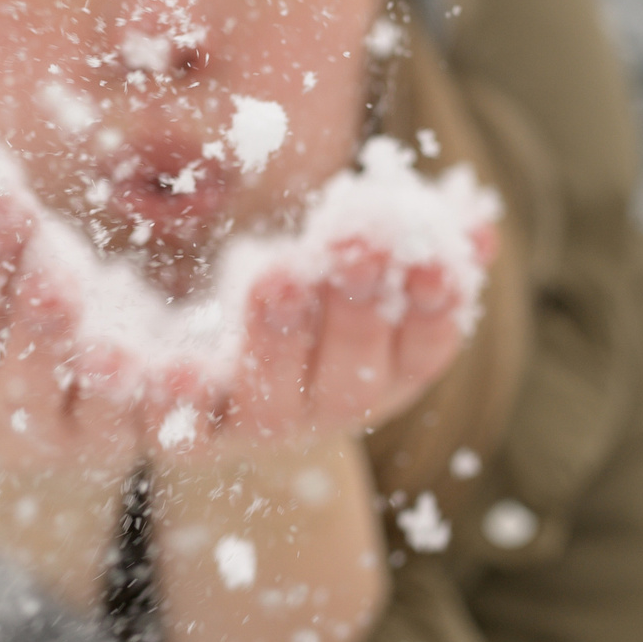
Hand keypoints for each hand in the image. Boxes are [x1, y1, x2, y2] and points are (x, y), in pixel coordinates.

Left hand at [145, 233, 490, 458]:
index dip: (434, 310)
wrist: (213, 386)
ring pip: (271, 402)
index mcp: (384, 371)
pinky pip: (179, 428)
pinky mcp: (187, 431)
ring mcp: (255, 425)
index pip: (422, 350)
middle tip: (357, 243)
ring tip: (278, 274)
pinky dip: (174, 403)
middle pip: (351, 379)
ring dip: (278, 341)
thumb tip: (474, 210)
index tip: (432, 260)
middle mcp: (324, 409)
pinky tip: (169, 369)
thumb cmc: (311, 307)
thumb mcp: (367, 268)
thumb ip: (422, 239)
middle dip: (358, 310)